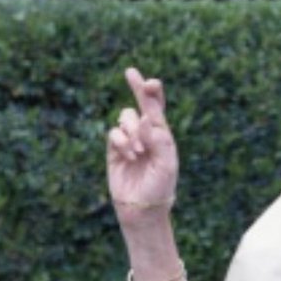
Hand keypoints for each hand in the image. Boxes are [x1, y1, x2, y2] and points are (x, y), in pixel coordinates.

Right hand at [107, 66, 178, 220]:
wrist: (142, 208)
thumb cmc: (160, 186)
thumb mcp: (166, 162)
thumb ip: (158, 139)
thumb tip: (146, 116)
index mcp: (162, 133)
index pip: (157, 107)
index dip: (153, 92)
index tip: (151, 83)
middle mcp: (145, 133)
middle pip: (140, 103)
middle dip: (136, 87)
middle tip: (131, 72)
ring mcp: (129, 140)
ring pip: (126, 118)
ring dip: (133, 131)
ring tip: (140, 151)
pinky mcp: (114, 150)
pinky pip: (114, 133)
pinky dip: (122, 142)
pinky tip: (130, 156)